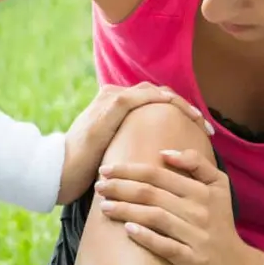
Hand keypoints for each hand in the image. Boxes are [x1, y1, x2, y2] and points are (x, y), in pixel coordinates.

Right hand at [58, 83, 212, 204]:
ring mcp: (109, 99)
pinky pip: (141, 97)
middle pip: (157, 94)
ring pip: (153, 91)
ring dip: (180, 104)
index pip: (153, 101)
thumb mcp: (112, 156)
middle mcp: (112, 97)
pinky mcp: (109, 107)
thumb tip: (153, 161)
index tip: (199, 131)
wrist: (57, 172)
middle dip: (185, 108)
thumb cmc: (83, 171)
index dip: (178, 113)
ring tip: (200, 121)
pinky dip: (163, 101)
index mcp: (113, 107)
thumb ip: (129, 149)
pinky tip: (180, 112)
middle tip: (207, 127)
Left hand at [95, 148, 263, 264]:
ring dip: (126, 210)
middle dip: (121, 188)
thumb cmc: (219, 222)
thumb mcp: (219, 187)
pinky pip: (166, 246)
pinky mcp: (193, 260)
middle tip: (98, 186)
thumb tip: (165, 153)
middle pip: (152, 194)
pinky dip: (146, 237)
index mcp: (202, 190)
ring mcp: (196, 236)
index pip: (158, 174)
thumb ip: (197, 164)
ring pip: (155, 217)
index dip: (129, 170)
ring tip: (104, 207)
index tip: (106, 169)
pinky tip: (127, 231)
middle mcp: (199, 210)